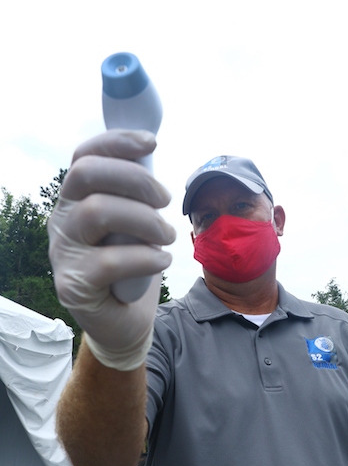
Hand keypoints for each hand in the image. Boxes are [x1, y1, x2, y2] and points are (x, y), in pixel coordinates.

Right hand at [48, 129, 175, 367]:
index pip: (84, 157)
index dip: (117, 142)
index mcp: (76, 200)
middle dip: (136, 180)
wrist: (124, 322)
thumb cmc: (132, 267)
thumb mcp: (135, 225)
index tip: (152, 143)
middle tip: (165, 200)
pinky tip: (162, 261)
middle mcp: (62, 220)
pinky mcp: (72, 285)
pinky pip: (111, 260)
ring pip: (98, 212)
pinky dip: (146, 257)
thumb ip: (136, 195)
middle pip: (88, 175)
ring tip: (168, 237)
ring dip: (146, 220)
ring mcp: (63, 252)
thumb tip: (150, 153)